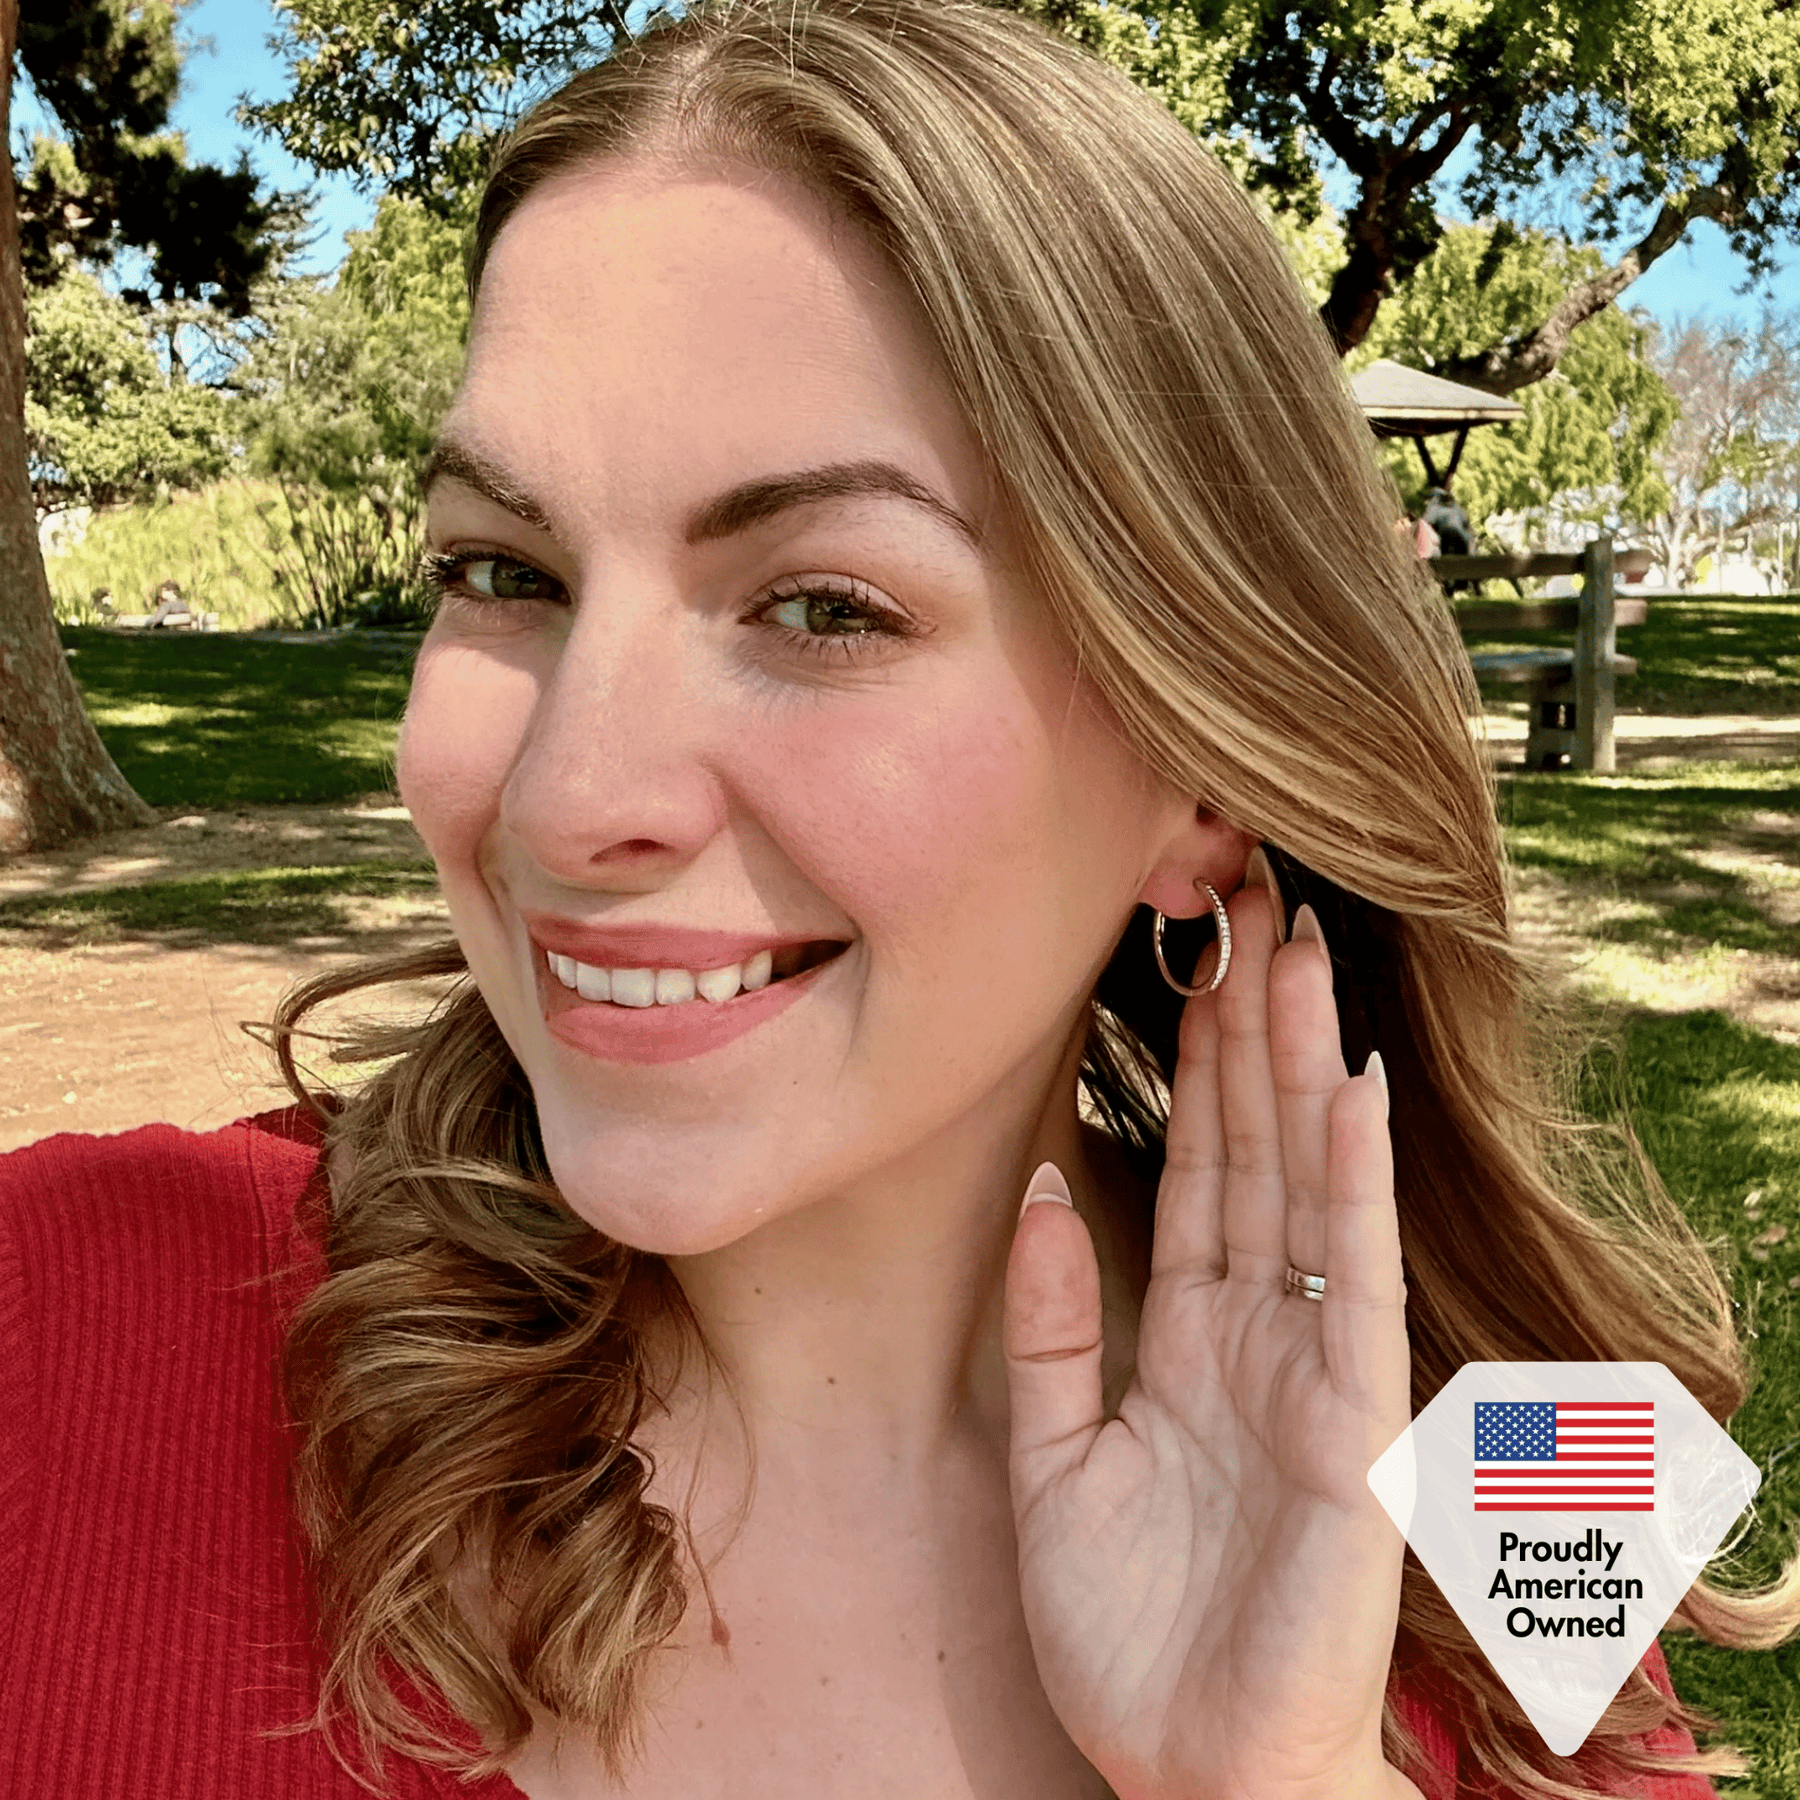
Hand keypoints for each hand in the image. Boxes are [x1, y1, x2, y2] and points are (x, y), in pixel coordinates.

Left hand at [1003, 883, 1414, 1799]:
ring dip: (1299, 1065)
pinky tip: (1346, 1091)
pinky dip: (1351, 1184)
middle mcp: (1262, 1333)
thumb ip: (1054, 1326)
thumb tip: (1041, 1192)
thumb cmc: (1133, 1635)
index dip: (1193, 1067)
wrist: (1190, 1772)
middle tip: (1246, 902)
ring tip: (1293, 950)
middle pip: (1254, 1149)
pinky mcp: (1351, 1423)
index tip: (1186, 960)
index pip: (1198, 1170)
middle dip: (1250, 1027)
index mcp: (1192, 1338)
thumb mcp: (1058, 1461)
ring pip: (1306, 1184)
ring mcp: (1314, 1369)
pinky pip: (1352, 1281)